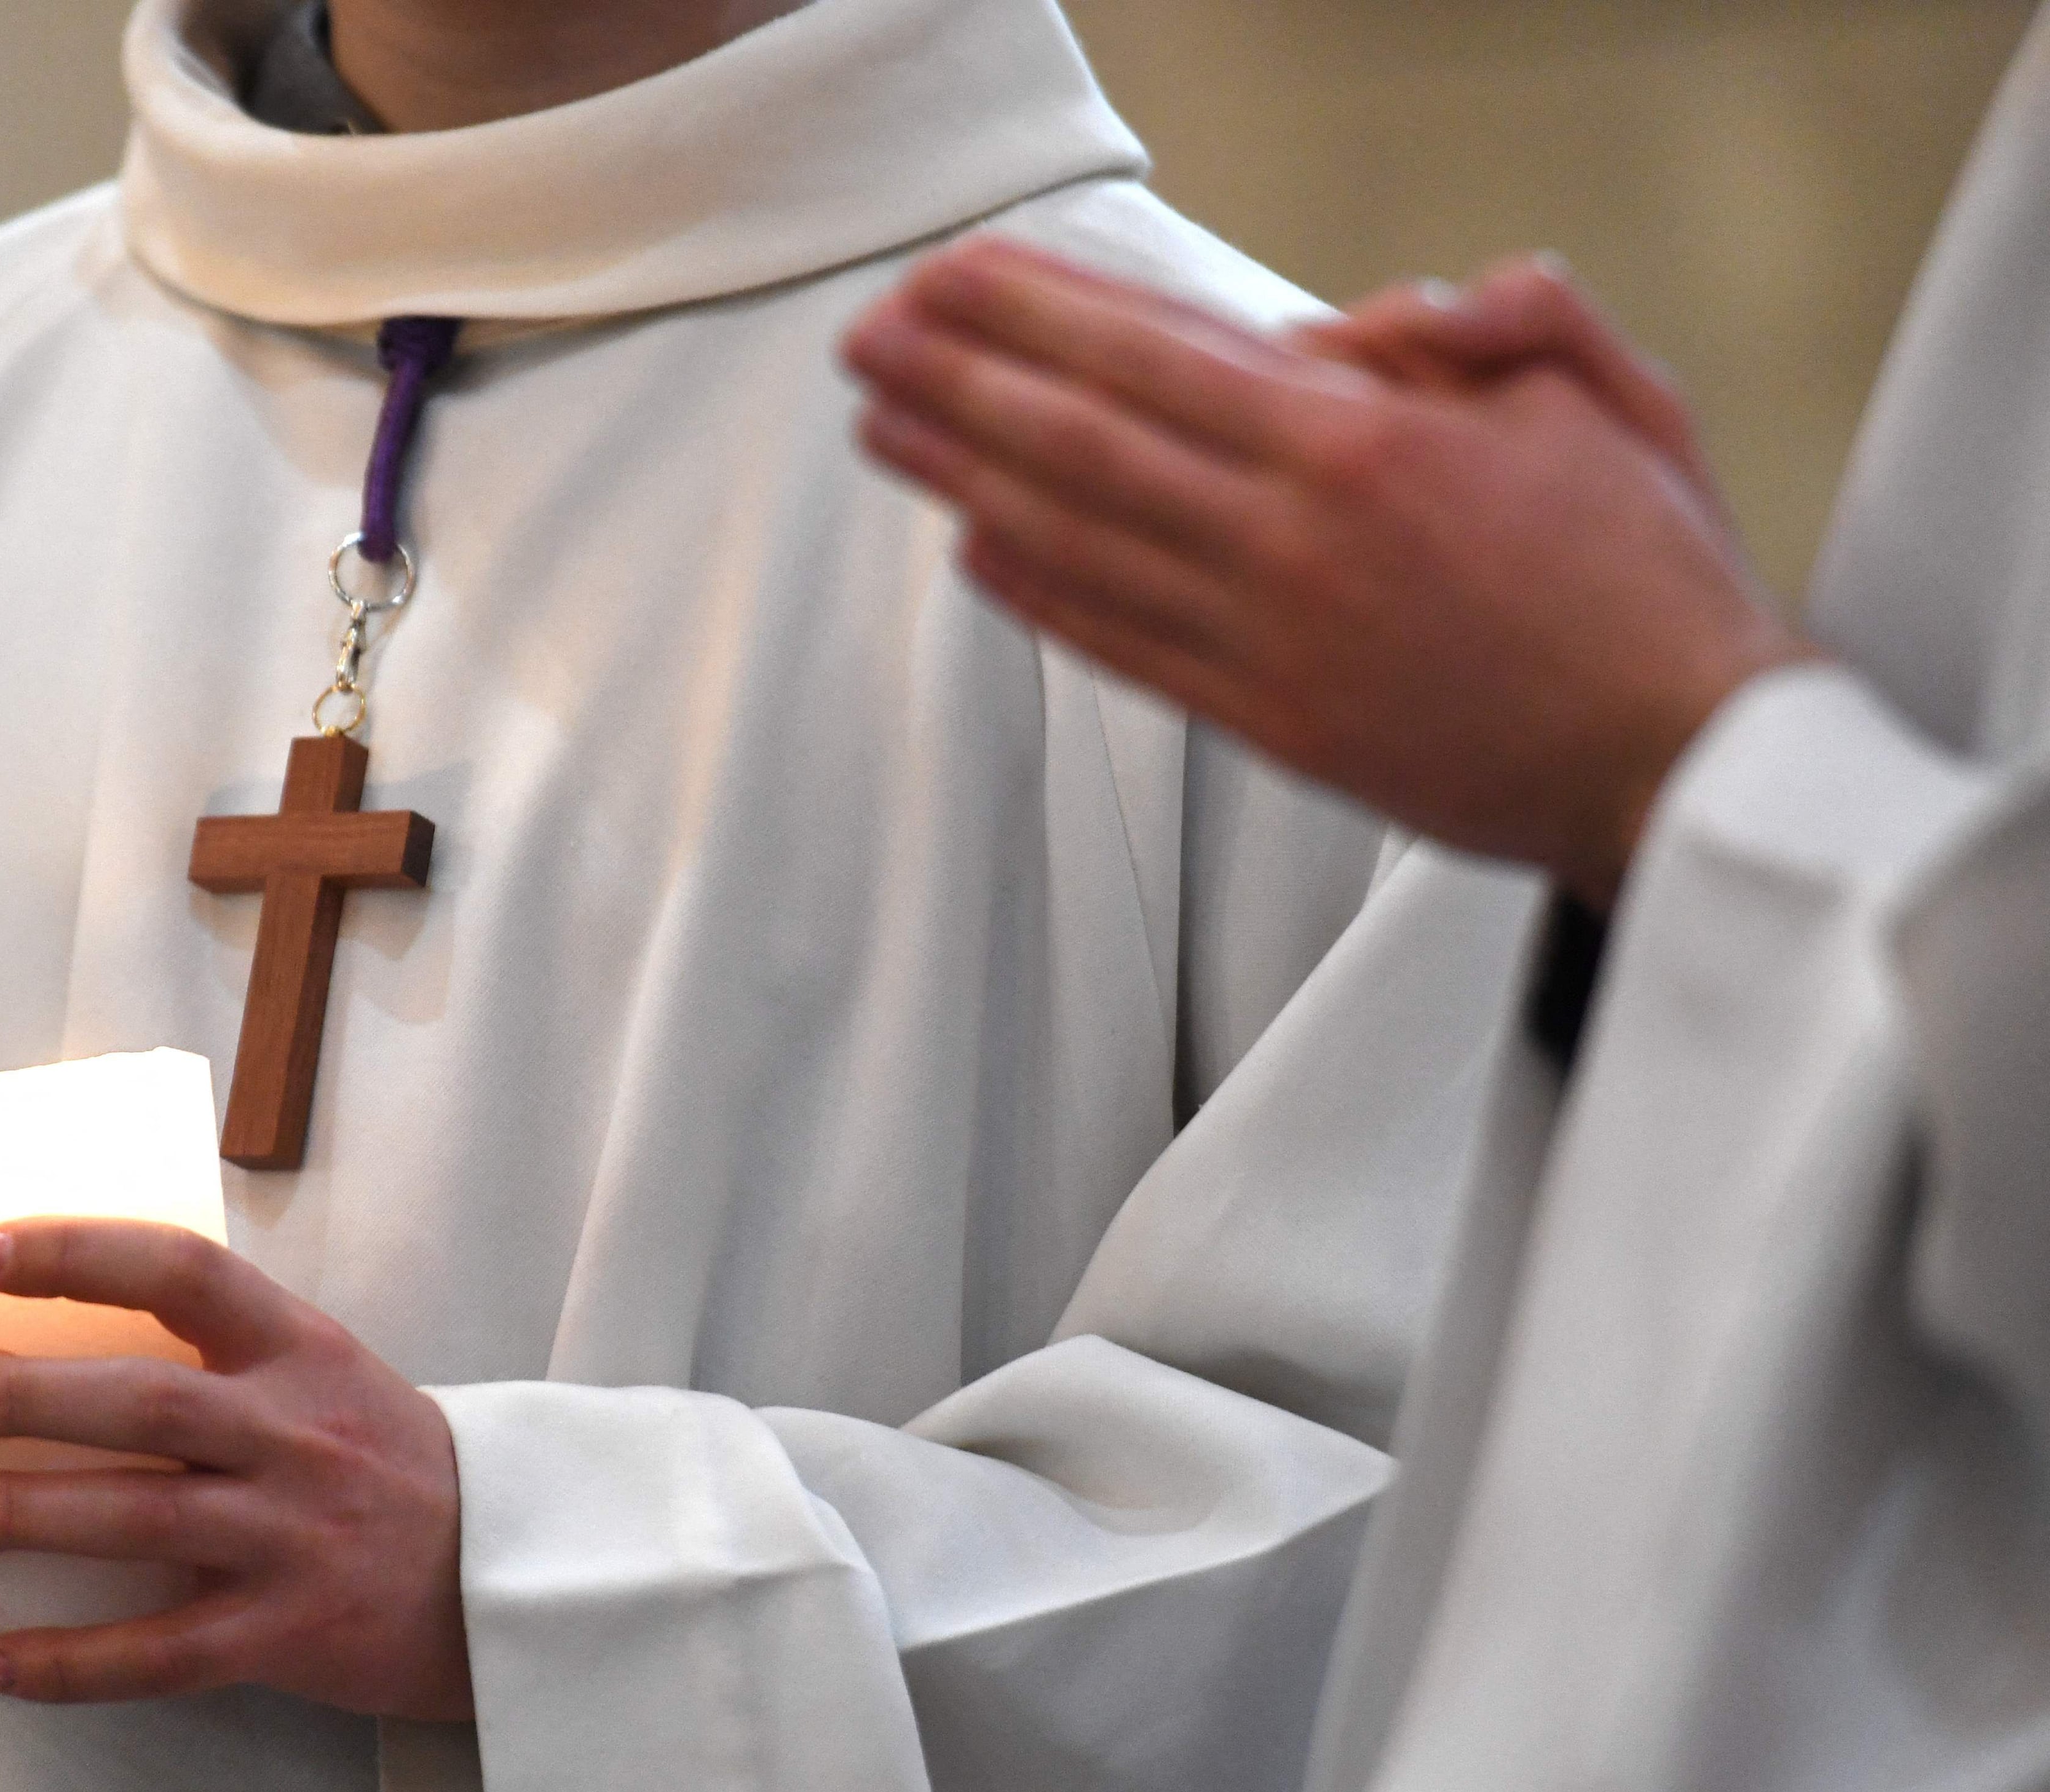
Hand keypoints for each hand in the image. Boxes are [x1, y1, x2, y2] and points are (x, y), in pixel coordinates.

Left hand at [0, 1213, 471, 1720]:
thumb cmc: (386, 1462)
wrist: (502, 1574)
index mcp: (303, 1351)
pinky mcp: (286, 1635)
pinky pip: (160, 1653)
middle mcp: (298, 1435)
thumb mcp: (326, 1370)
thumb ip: (224, 1341)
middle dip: (27, 1395)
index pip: (186, 1272)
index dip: (81, 1252)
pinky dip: (71, 1662)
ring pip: (139, 1521)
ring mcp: (292, 1537)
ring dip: (25, 1516)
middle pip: (145, 1402)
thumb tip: (78, 1295)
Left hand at [841, 240, 1818, 906]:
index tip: (959, 278)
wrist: (1676, 757)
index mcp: (1366, 444)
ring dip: (967, 477)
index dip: (1040, 311)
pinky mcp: (1269, 723)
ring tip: (885, 427)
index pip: (1157, 354)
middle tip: (871, 338)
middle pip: (1084, 439)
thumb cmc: (1647, 575)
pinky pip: (1123, 646)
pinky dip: (1038, 597)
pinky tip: (973, 551)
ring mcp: (1270, 639)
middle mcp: (1293, 539)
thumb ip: (1495, 319)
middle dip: (962, 379)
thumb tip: (1368, 318)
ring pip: (1081, 541)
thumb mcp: (1606, 395)